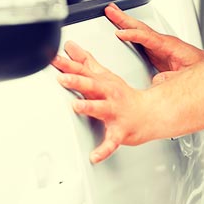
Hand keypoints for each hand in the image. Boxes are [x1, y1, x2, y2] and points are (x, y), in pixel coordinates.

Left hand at [52, 41, 154, 163]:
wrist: (150, 114)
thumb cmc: (124, 97)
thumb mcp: (104, 75)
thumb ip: (85, 61)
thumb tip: (70, 47)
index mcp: (102, 83)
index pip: (82, 71)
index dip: (67, 65)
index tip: (53, 59)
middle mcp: (108, 95)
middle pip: (92, 86)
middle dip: (77, 81)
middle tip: (63, 78)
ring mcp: (115, 113)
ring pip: (102, 109)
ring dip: (90, 108)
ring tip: (77, 107)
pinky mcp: (119, 132)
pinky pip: (111, 142)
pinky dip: (104, 150)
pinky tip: (94, 156)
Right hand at [105, 3, 203, 76]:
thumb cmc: (201, 70)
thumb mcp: (188, 76)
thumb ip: (172, 78)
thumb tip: (156, 81)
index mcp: (170, 46)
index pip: (148, 37)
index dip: (133, 35)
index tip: (119, 33)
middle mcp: (164, 43)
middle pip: (141, 27)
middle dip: (124, 18)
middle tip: (110, 9)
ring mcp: (160, 46)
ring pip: (140, 30)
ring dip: (125, 21)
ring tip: (112, 13)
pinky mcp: (158, 51)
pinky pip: (140, 39)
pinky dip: (129, 32)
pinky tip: (122, 31)